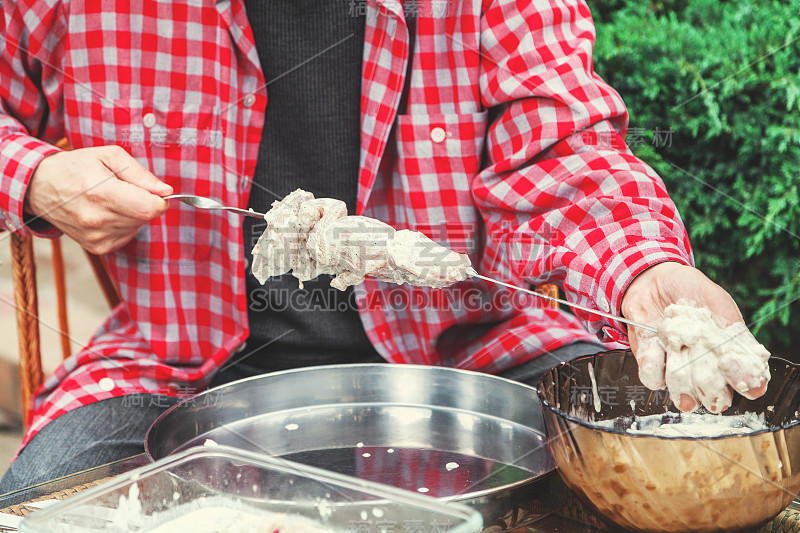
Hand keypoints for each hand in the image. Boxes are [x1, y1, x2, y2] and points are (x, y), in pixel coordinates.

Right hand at [25, 146, 172, 253]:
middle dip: (145, 203)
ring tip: (112, 200)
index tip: (155, 191)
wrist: (40, 187)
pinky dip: (124, 225)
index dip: (160, 200)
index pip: (149, 208)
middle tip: (126, 190)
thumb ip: (140, 174)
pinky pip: (126, 237)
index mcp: (100, 193)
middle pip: (145, 218)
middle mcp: (96, 219)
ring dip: (133, 214)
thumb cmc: (76, 167)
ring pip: (137, 227)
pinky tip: (107, 212)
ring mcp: (94, 236)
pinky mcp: (95, 247)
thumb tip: (165, 191)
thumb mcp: (108, 157)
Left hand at [621, 262, 768, 412]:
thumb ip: (733, 329)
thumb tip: (753, 357)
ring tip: (675, 341)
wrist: (653, 280)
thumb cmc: (690, 290)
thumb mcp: (717, 302)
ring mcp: (680, 374)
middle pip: (715, 399)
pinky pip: (654, 380)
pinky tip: (656, 341)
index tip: (728, 360)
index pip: (749, 386)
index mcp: (732, 356)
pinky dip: (654, 360)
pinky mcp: (654, 369)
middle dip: (706, 378)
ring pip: (684, 395)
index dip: (743, 381)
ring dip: (678, 369)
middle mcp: (708, 372)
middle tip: (697, 349)